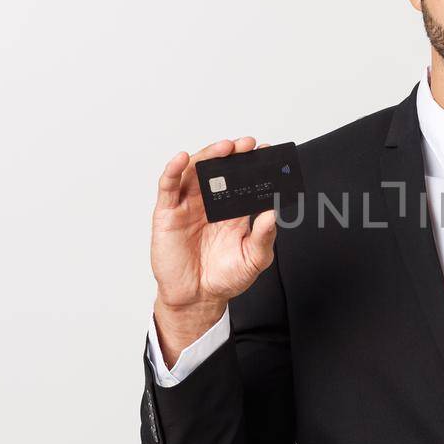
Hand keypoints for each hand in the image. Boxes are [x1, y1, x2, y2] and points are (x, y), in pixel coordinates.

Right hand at [151, 137, 279, 314]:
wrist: (198, 299)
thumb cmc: (225, 278)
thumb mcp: (254, 258)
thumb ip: (265, 236)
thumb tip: (275, 213)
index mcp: (233, 209)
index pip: (243, 179)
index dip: (254, 164)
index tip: (268, 152)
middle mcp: (210, 203)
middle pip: (219, 169)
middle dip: (234, 154)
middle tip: (248, 144)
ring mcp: (188, 205)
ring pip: (195, 171)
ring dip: (208, 155)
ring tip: (225, 147)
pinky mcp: (168, 214)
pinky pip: (168, 187)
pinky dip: (173, 170)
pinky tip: (183, 158)